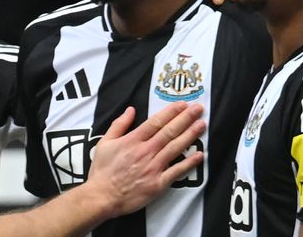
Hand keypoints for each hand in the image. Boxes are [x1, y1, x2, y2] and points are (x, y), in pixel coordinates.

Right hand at [86, 102, 205, 217]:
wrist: (101, 197)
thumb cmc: (102, 171)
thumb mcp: (104, 143)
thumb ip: (119, 124)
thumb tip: (131, 109)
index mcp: (133, 140)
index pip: (156, 122)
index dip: (171, 112)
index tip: (182, 104)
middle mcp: (146, 151)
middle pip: (169, 131)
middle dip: (185, 118)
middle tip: (198, 109)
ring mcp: (153, 167)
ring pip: (175, 148)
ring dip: (190, 135)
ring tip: (201, 125)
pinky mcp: (158, 184)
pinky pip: (176, 171)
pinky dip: (189, 163)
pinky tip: (199, 155)